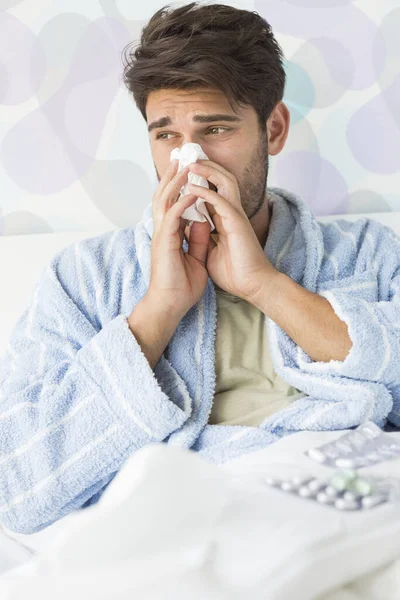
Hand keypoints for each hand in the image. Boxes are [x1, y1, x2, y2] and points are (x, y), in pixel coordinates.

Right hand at [146, 159, 211, 319]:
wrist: (170, 306)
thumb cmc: (181, 287)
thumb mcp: (196, 258)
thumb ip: (198, 239)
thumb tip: (203, 221)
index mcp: (169, 234)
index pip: (172, 203)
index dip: (178, 186)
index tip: (187, 170)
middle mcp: (163, 231)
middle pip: (164, 196)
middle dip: (172, 176)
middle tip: (180, 157)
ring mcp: (161, 236)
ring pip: (164, 201)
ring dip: (175, 182)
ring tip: (184, 164)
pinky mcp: (164, 243)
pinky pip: (172, 217)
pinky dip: (182, 202)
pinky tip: (193, 191)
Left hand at [186, 159, 278, 302]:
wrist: (252, 286)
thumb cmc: (234, 272)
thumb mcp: (211, 250)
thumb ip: (202, 236)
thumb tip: (189, 229)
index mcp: (225, 218)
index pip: (213, 190)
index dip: (200, 178)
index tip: (183, 170)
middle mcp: (231, 213)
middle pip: (221, 179)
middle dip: (205, 166)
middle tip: (187, 157)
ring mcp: (236, 216)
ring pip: (225, 182)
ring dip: (207, 171)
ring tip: (190, 164)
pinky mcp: (237, 224)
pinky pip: (221, 201)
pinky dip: (206, 192)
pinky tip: (192, 187)